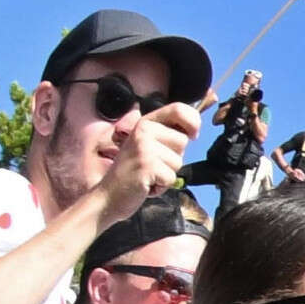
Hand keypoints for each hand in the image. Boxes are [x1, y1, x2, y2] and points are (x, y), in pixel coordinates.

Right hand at [105, 100, 198, 214]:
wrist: (109, 194)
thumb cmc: (133, 172)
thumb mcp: (149, 145)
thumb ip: (168, 135)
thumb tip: (194, 130)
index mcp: (146, 122)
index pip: (179, 109)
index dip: (193, 121)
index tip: (193, 135)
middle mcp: (144, 130)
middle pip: (183, 141)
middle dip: (174, 157)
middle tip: (153, 164)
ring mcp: (144, 147)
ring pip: (178, 161)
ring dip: (168, 173)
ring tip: (149, 174)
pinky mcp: (146, 165)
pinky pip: (171, 177)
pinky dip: (162, 185)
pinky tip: (147, 183)